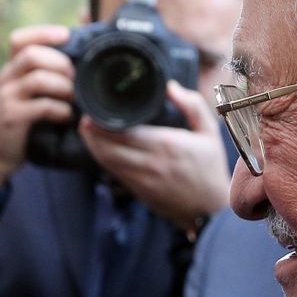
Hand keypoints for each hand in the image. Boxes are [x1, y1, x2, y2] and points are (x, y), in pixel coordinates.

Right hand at [0, 25, 74, 187]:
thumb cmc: (23, 119)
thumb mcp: (30, 93)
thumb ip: (48, 74)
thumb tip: (79, 58)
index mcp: (12, 68)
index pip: (20, 39)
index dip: (43, 33)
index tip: (66, 35)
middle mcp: (7, 77)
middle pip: (31, 54)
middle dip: (60, 62)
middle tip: (75, 77)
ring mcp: (7, 97)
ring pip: (37, 78)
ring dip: (63, 86)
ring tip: (73, 97)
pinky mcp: (12, 117)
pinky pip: (41, 106)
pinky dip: (60, 110)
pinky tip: (67, 116)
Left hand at [79, 81, 229, 230]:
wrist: (211, 209)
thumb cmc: (210, 169)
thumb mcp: (209, 133)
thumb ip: (192, 106)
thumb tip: (171, 86)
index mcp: (166, 145)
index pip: (125, 132)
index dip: (104, 121)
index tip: (95, 108)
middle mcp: (150, 162)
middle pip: (109, 146)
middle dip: (92, 132)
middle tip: (85, 116)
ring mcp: (142, 179)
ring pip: (107, 161)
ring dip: (93, 145)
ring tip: (87, 130)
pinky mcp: (138, 191)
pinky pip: (114, 172)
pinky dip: (104, 158)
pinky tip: (100, 147)